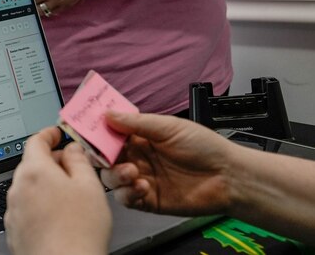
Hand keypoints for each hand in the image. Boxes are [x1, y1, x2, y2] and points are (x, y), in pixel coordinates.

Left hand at [5, 127, 110, 254]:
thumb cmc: (78, 232)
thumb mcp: (90, 186)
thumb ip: (79, 161)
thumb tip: (72, 149)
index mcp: (34, 172)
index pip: (35, 141)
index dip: (48, 134)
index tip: (56, 134)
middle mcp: (18, 189)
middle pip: (31, 165)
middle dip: (50, 162)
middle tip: (72, 168)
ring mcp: (14, 212)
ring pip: (29, 189)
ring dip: (46, 186)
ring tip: (70, 199)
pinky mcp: (15, 232)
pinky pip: (27, 209)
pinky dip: (40, 206)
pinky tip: (59, 218)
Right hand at [100, 112, 237, 216]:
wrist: (228, 177)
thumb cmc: (206, 147)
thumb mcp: (170, 127)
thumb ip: (137, 123)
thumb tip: (109, 114)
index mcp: (142, 136)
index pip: (111, 133)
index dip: (98, 131)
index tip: (86, 129)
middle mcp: (139, 157)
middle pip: (107, 157)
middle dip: (101, 156)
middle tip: (105, 155)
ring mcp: (143, 178)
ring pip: (113, 178)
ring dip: (116, 175)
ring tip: (131, 171)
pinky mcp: (148, 200)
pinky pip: (127, 199)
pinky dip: (128, 193)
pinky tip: (142, 186)